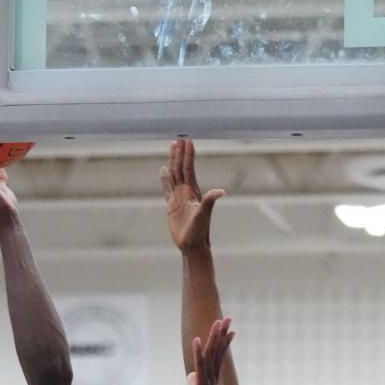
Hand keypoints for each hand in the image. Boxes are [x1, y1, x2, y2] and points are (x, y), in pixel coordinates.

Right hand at [161, 138, 223, 253]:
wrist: (193, 246)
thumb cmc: (200, 231)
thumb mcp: (204, 214)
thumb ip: (210, 201)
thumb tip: (221, 191)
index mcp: (193, 191)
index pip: (189, 168)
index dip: (188, 155)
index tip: (187, 140)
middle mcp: (186, 192)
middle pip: (181, 168)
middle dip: (180, 153)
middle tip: (179, 138)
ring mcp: (178, 198)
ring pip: (174, 175)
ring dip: (173, 161)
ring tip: (172, 147)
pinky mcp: (171, 206)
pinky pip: (167, 188)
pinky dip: (164, 178)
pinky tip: (163, 170)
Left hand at [178, 317, 234, 384]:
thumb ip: (192, 382)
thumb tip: (191, 375)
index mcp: (210, 378)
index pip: (218, 356)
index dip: (224, 342)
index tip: (231, 330)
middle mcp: (211, 377)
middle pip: (217, 351)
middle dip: (222, 333)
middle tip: (228, 318)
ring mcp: (206, 380)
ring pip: (211, 355)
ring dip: (214, 338)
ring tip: (218, 322)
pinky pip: (199, 365)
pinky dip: (197, 352)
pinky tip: (197, 339)